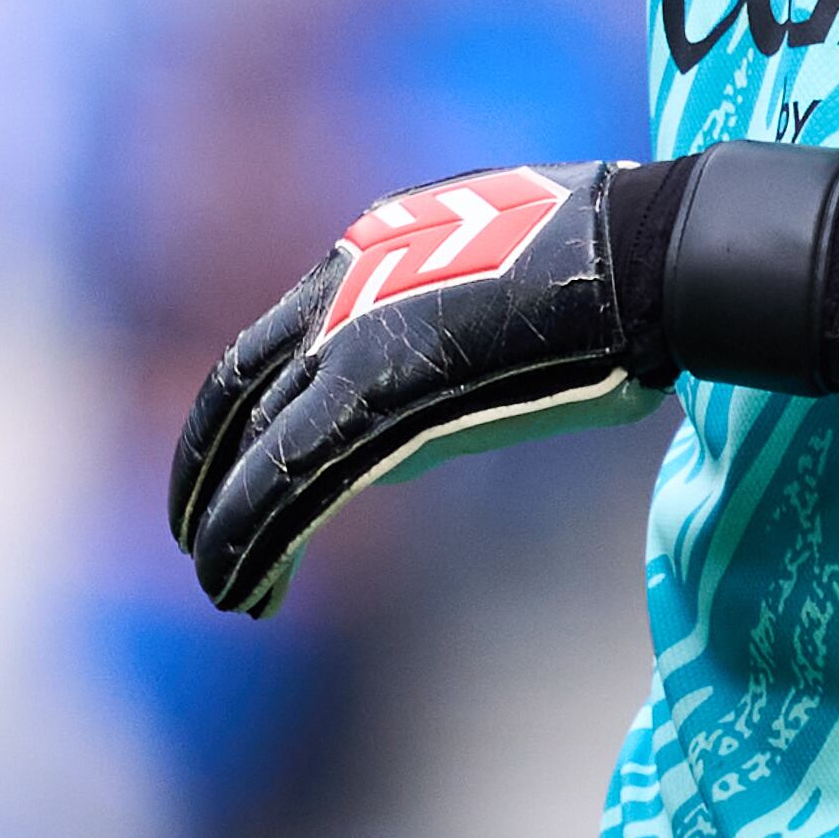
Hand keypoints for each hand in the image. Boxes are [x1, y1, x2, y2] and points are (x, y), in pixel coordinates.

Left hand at [168, 144, 838, 617]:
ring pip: (258, 451)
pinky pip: (289, 486)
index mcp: (372, 246)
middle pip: (243, 389)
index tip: (237, 457)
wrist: (645, 255)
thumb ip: (463, 306)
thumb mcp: (509, 264)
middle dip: (208, 467)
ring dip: (229, 527)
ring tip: (221, 586)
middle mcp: (343, 288)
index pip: (279, 335)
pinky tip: (245, 591)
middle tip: (194, 533)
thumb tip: (472, 352)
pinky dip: (256, 542)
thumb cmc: (616, 263)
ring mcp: (353, 343)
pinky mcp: (375, 402)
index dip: (246, 407)